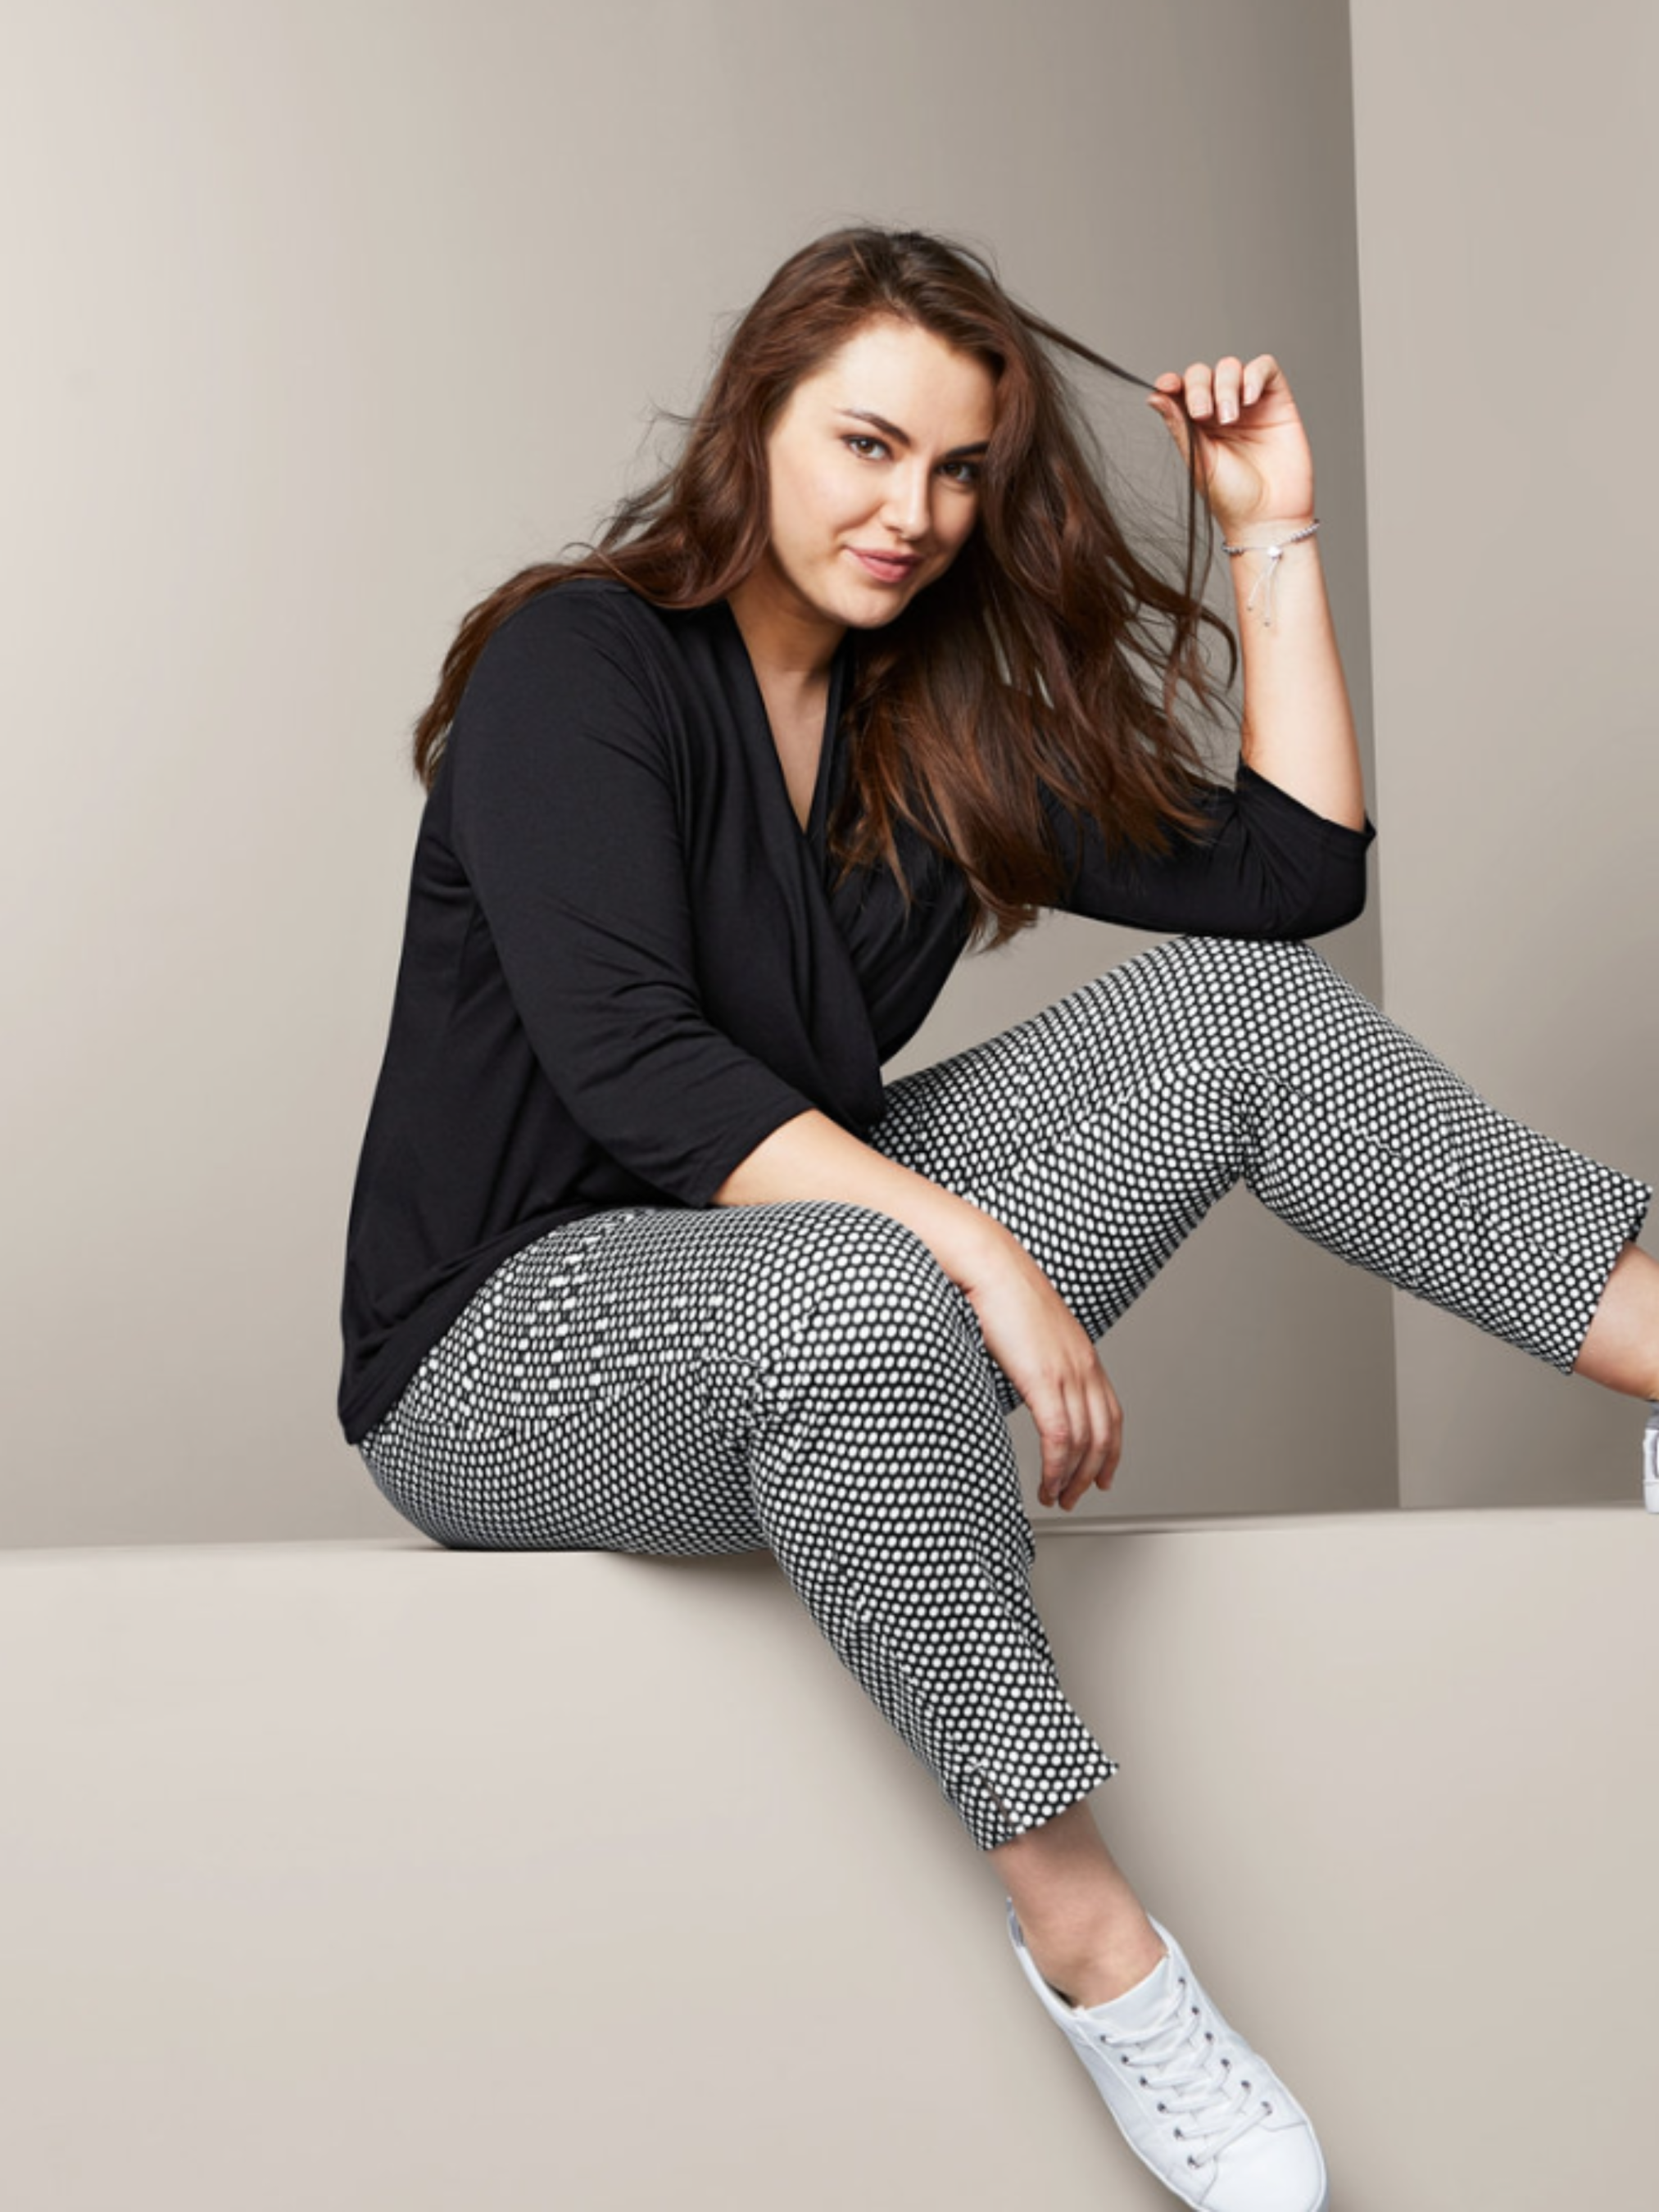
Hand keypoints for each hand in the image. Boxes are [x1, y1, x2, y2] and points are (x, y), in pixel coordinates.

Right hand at [960, 1239, 1122, 1511]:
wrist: (990, 1265)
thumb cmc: (999, 1292)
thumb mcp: (1029, 1333)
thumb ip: (1037, 1362)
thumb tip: (1027, 1384)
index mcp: (1083, 1354)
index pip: (1112, 1414)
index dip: (1111, 1451)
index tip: (1103, 1475)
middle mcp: (1083, 1366)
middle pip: (1104, 1436)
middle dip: (1093, 1474)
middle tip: (1076, 1498)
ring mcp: (1067, 1373)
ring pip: (1085, 1443)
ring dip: (1072, 1479)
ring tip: (1056, 1497)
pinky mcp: (1044, 1380)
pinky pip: (1060, 1438)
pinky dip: (1057, 1468)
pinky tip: (1047, 1483)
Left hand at [1145, 354, 1314, 538]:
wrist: (1268, 517)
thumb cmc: (1232, 498)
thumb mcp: (1198, 461)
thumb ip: (1179, 426)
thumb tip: (1153, 396)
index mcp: (1197, 425)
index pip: (1182, 390)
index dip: (1173, 382)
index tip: (1167, 386)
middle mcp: (1221, 410)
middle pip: (1204, 374)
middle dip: (1199, 387)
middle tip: (1202, 414)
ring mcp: (1249, 404)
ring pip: (1231, 368)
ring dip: (1225, 386)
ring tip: (1229, 418)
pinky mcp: (1277, 401)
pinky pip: (1265, 368)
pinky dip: (1254, 375)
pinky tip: (1248, 399)